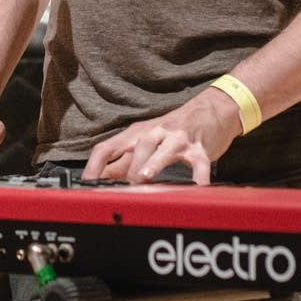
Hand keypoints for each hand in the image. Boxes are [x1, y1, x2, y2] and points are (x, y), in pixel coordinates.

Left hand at [82, 90, 241, 183]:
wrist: (212, 109)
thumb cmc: (174, 129)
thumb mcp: (146, 140)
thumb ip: (124, 161)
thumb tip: (101, 180)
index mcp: (137, 134)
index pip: (108, 148)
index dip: (94, 166)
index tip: (88, 185)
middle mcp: (155, 132)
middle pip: (137, 146)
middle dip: (128, 168)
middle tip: (122, 190)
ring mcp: (178, 138)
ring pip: (164, 148)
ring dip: (153, 163)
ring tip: (145, 177)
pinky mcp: (200, 147)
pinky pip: (199, 162)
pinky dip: (198, 174)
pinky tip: (197, 186)